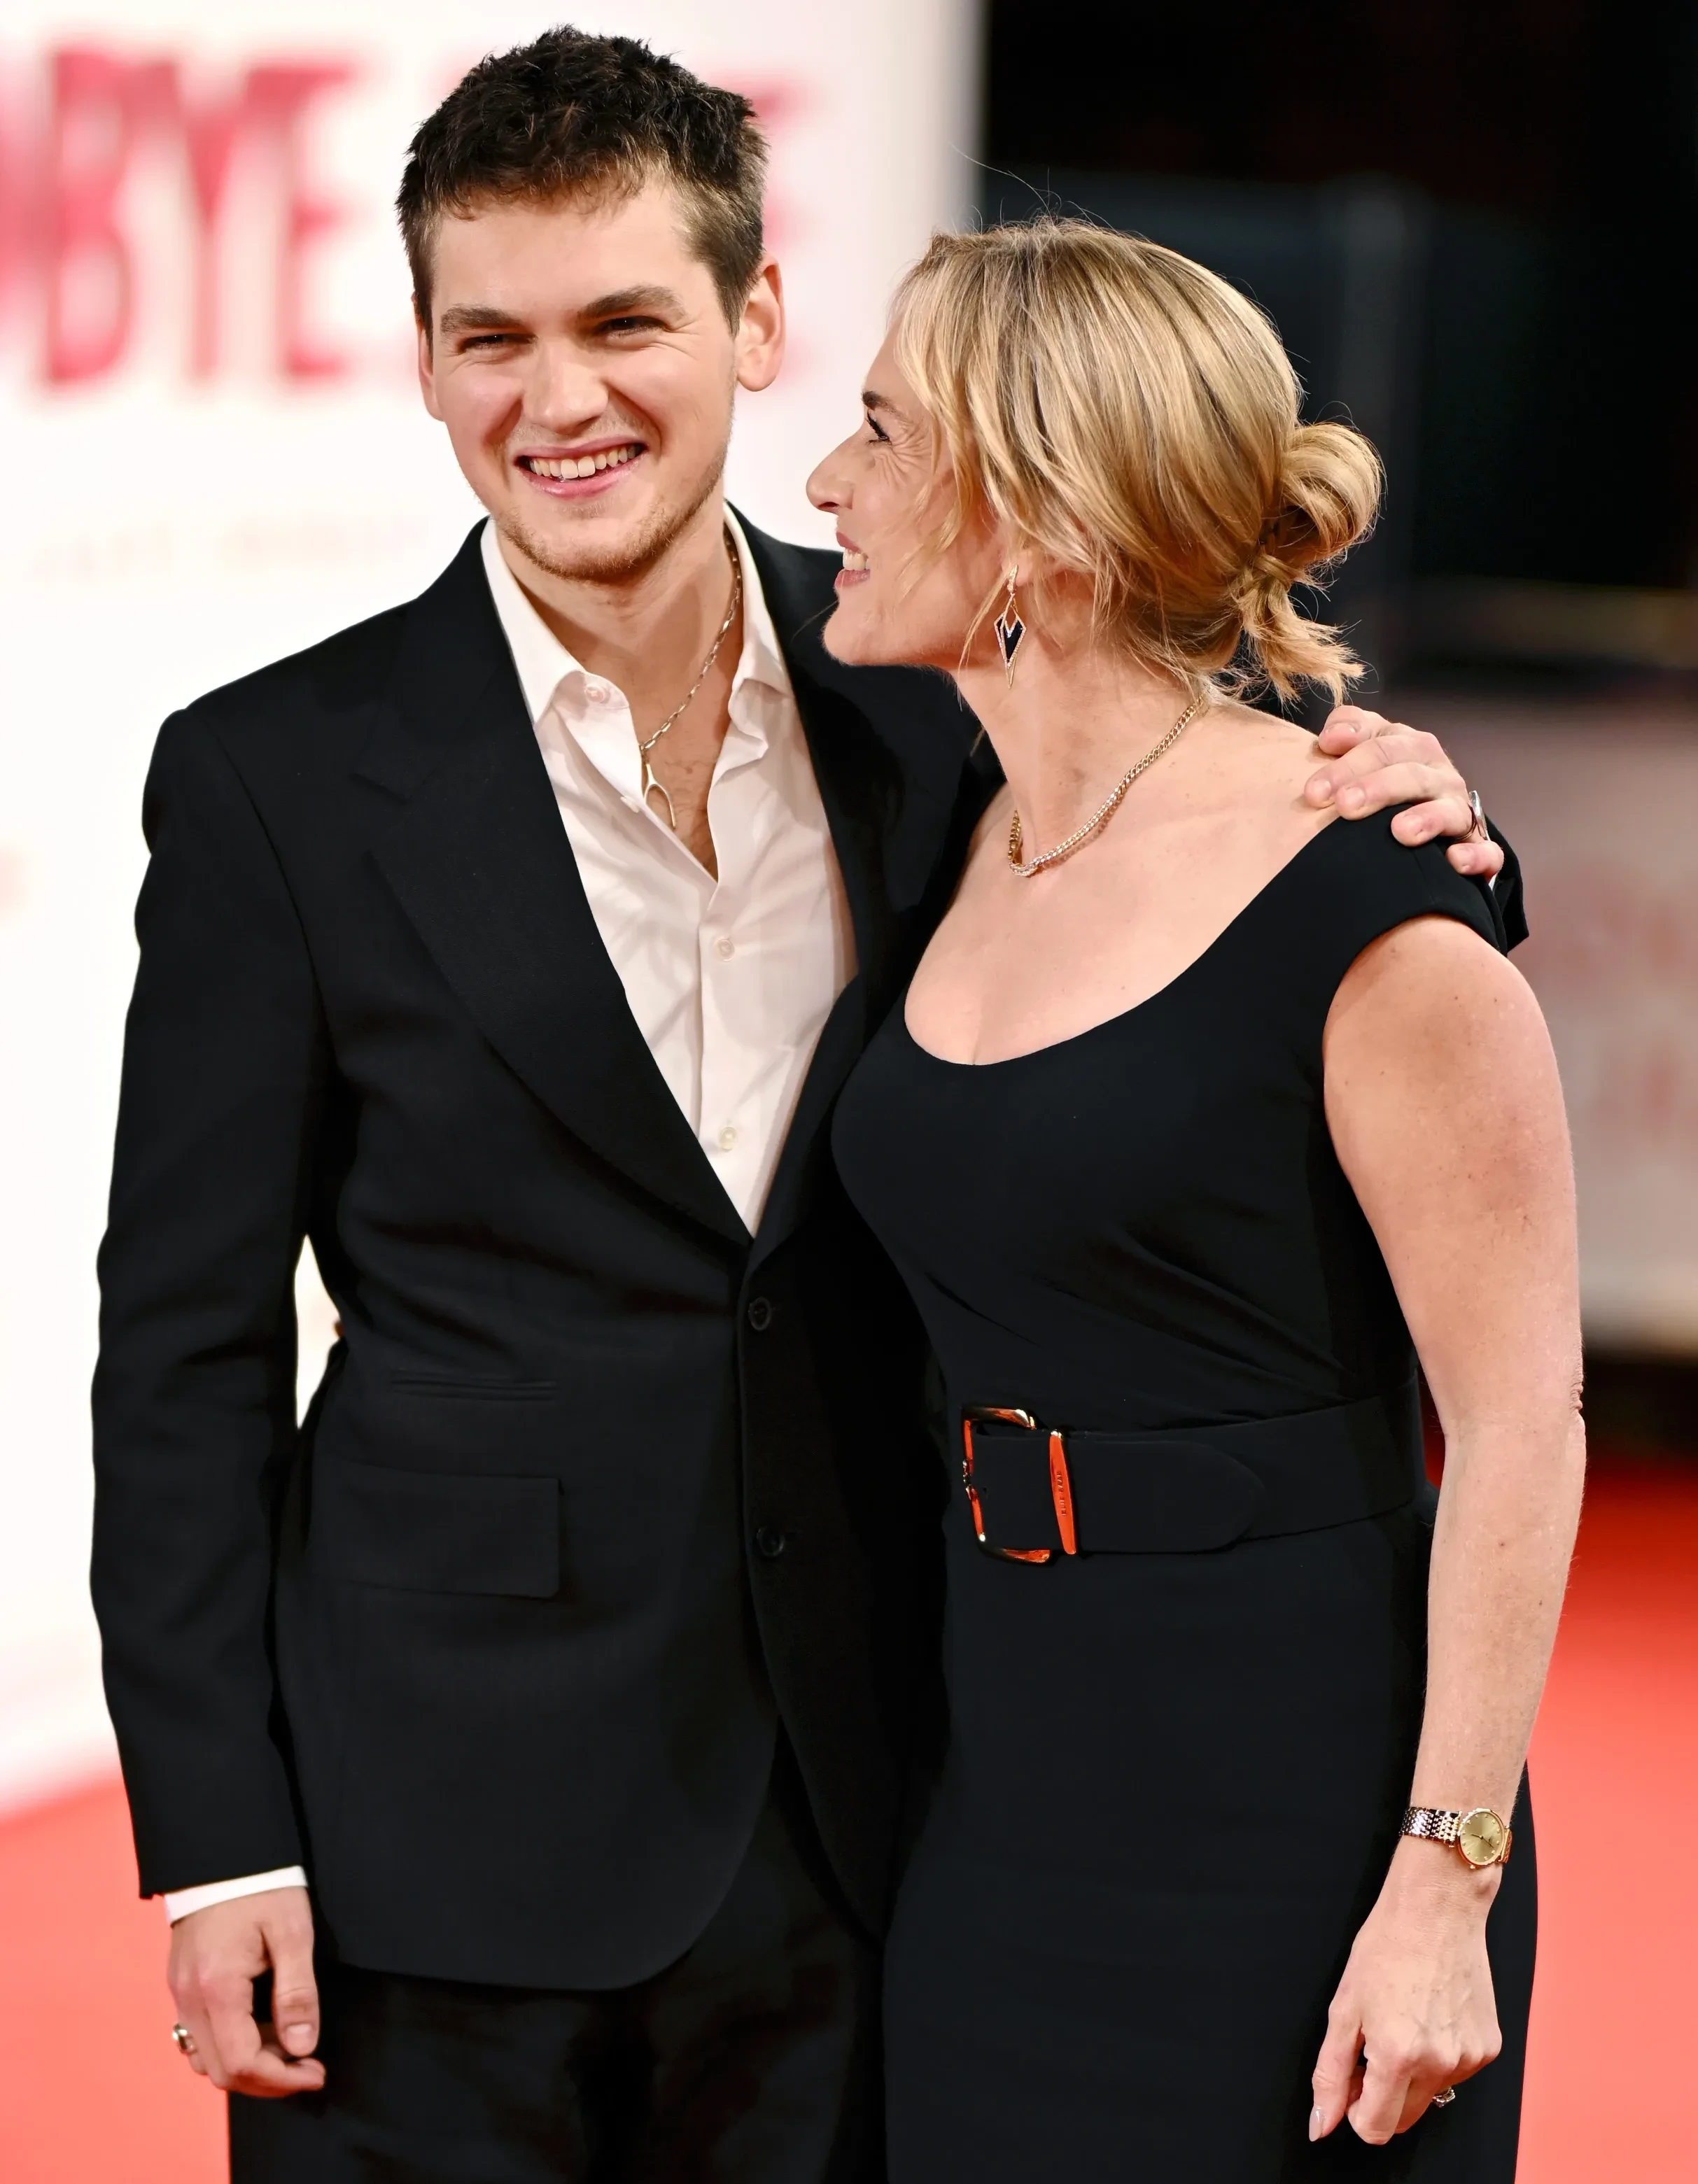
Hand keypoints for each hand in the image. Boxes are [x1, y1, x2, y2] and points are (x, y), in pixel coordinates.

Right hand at [167, 1886, 324, 2097]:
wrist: (222, 1853)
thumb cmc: (263, 1886)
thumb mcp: (291, 1932)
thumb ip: (297, 1992)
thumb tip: (302, 2047)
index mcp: (217, 1988)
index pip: (242, 2063)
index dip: (281, 2079)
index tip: (316, 2072)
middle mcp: (188, 1999)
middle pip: (220, 2072)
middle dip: (266, 2080)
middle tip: (308, 2066)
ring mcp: (179, 1993)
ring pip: (205, 2059)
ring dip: (247, 2065)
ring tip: (287, 2046)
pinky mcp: (180, 1985)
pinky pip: (197, 2036)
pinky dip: (229, 2045)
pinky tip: (260, 2027)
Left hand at [1305, 706, 1503, 882]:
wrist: (1418, 830)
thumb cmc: (1377, 788)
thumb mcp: (1359, 756)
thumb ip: (1345, 734)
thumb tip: (1330, 738)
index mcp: (1409, 748)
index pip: (1382, 741)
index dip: (1349, 758)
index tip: (1315, 781)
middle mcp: (1437, 775)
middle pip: (1411, 772)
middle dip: (1377, 786)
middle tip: (1343, 805)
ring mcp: (1458, 810)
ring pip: (1449, 809)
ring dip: (1427, 818)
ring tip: (1399, 832)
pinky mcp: (1476, 846)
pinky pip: (1486, 851)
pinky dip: (1475, 855)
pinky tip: (1454, 861)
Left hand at [1309, 1841, 1501, 2143]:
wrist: (1437, 1908)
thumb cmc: (1387, 1946)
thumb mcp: (1343, 2007)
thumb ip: (1330, 2073)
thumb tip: (1320, 2124)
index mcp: (1398, 2056)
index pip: (1374, 2129)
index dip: (1355, 2108)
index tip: (1352, 2078)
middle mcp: (1440, 2064)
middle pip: (1403, 2121)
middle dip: (1381, 2094)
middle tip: (1372, 2044)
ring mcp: (1470, 2059)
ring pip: (1430, 2096)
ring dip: (1411, 2073)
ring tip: (1404, 2018)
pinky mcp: (1489, 2048)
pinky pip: (1455, 2072)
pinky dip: (1439, 2056)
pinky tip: (1430, 2015)